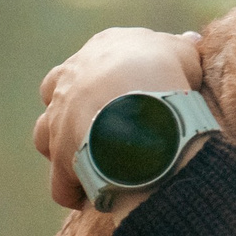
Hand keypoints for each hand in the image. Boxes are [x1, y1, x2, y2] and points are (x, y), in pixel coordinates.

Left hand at [35, 28, 203, 209]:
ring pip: (45, 135)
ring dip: (62, 146)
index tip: (124, 91)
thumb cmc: (161, 70)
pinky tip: (90, 195)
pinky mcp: (62, 158)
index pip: (89, 61)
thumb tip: (190, 40)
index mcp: (96, 52)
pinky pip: (61, 182)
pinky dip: (72, 189)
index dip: (103, 78)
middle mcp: (68, 82)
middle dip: (70, 106)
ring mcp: (59, 120)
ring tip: (90, 157)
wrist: (139, 105)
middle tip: (99, 121)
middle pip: (55, 92)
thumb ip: (180, 46)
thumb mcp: (180, 51)